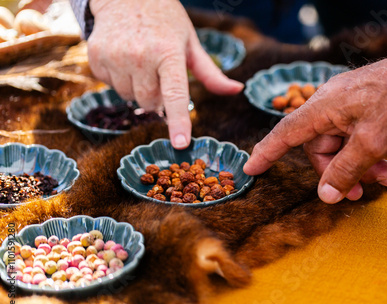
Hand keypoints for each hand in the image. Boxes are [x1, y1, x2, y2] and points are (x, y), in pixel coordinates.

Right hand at [88, 0, 243, 148]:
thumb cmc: (165, 22)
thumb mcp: (190, 43)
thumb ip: (211, 73)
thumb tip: (237, 90)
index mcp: (168, 52)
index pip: (175, 94)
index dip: (178, 121)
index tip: (180, 143)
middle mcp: (140, 56)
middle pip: (151, 103)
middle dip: (158, 98)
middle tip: (158, 74)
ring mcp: (115, 57)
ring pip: (129, 98)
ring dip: (138, 90)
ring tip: (140, 63)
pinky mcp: (96, 57)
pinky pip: (110, 87)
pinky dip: (119, 80)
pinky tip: (123, 59)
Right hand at [243, 51, 386, 203]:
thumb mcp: (372, 143)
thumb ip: (345, 171)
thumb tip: (324, 196)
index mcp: (323, 108)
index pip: (286, 133)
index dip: (267, 153)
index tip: (250, 169)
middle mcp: (331, 105)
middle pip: (319, 148)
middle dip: (338, 173)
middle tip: (358, 192)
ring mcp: (348, 107)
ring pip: (341, 146)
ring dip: (359, 167)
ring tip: (383, 178)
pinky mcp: (365, 109)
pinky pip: (357, 138)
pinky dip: (369, 155)